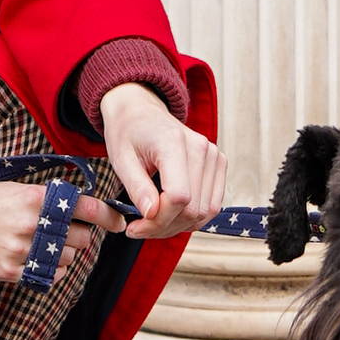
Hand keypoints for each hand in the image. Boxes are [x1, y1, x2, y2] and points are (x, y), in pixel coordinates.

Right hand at [0, 178, 130, 287]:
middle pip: (81, 238)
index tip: (120, 222)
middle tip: (62, 231)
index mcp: (36, 198)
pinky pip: (52, 275)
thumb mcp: (19, 190)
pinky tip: (36, 257)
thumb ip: (50, 201)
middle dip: (78, 235)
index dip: (109, 216)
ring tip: (40, 243)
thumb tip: (86, 213)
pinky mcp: (14, 271)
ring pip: (69, 259)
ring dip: (64, 253)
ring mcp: (23, 250)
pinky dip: (52, 269)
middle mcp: (33, 224)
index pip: (85, 208)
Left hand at [98, 85, 226, 240]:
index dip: (158, 220)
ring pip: (205, 212)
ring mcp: (213, 155)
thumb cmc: (127, 132)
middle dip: (164, 227)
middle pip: (193, 209)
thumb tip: (151, 214)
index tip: (134, 227)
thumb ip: (137, 187)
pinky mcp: (218, 163)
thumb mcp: (121, 159)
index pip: (179, 197)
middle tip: (138, 229)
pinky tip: (169, 216)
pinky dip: (191, 218)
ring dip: (178, 226)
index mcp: (174, 142)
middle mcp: (201, 148)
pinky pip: (212, 205)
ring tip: (152, 223)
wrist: (141, 110)